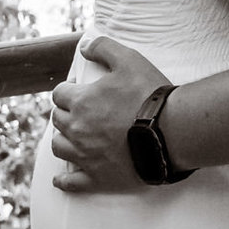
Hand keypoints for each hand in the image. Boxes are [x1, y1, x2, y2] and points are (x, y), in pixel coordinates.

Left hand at [50, 35, 170, 193]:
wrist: (170, 132)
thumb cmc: (149, 94)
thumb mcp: (129, 59)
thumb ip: (103, 47)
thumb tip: (84, 46)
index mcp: (81, 102)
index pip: (59, 94)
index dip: (68, 89)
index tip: (79, 88)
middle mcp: (77, 130)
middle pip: (57, 120)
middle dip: (65, 112)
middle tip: (80, 109)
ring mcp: (85, 156)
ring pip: (59, 147)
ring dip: (63, 139)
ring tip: (73, 135)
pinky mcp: (97, 177)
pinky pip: (72, 182)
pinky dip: (64, 180)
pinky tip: (61, 179)